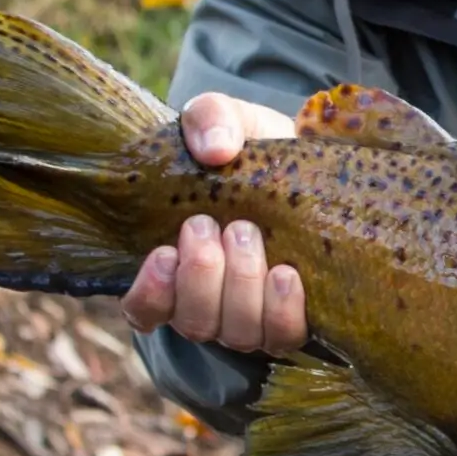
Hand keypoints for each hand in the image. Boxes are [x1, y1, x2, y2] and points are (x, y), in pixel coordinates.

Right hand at [119, 93, 307, 354]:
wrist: (313, 164)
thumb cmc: (256, 151)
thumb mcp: (229, 121)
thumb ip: (210, 119)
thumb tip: (214, 150)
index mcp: (176, 267)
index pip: (143, 311)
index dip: (151, 293)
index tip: (164, 252)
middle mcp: (211, 302)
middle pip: (194, 322)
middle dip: (201, 276)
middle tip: (210, 226)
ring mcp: (254, 314)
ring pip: (237, 333)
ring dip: (240, 285)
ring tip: (246, 233)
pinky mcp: (296, 317)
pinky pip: (283, 336)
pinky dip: (281, 309)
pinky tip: (286, 274)